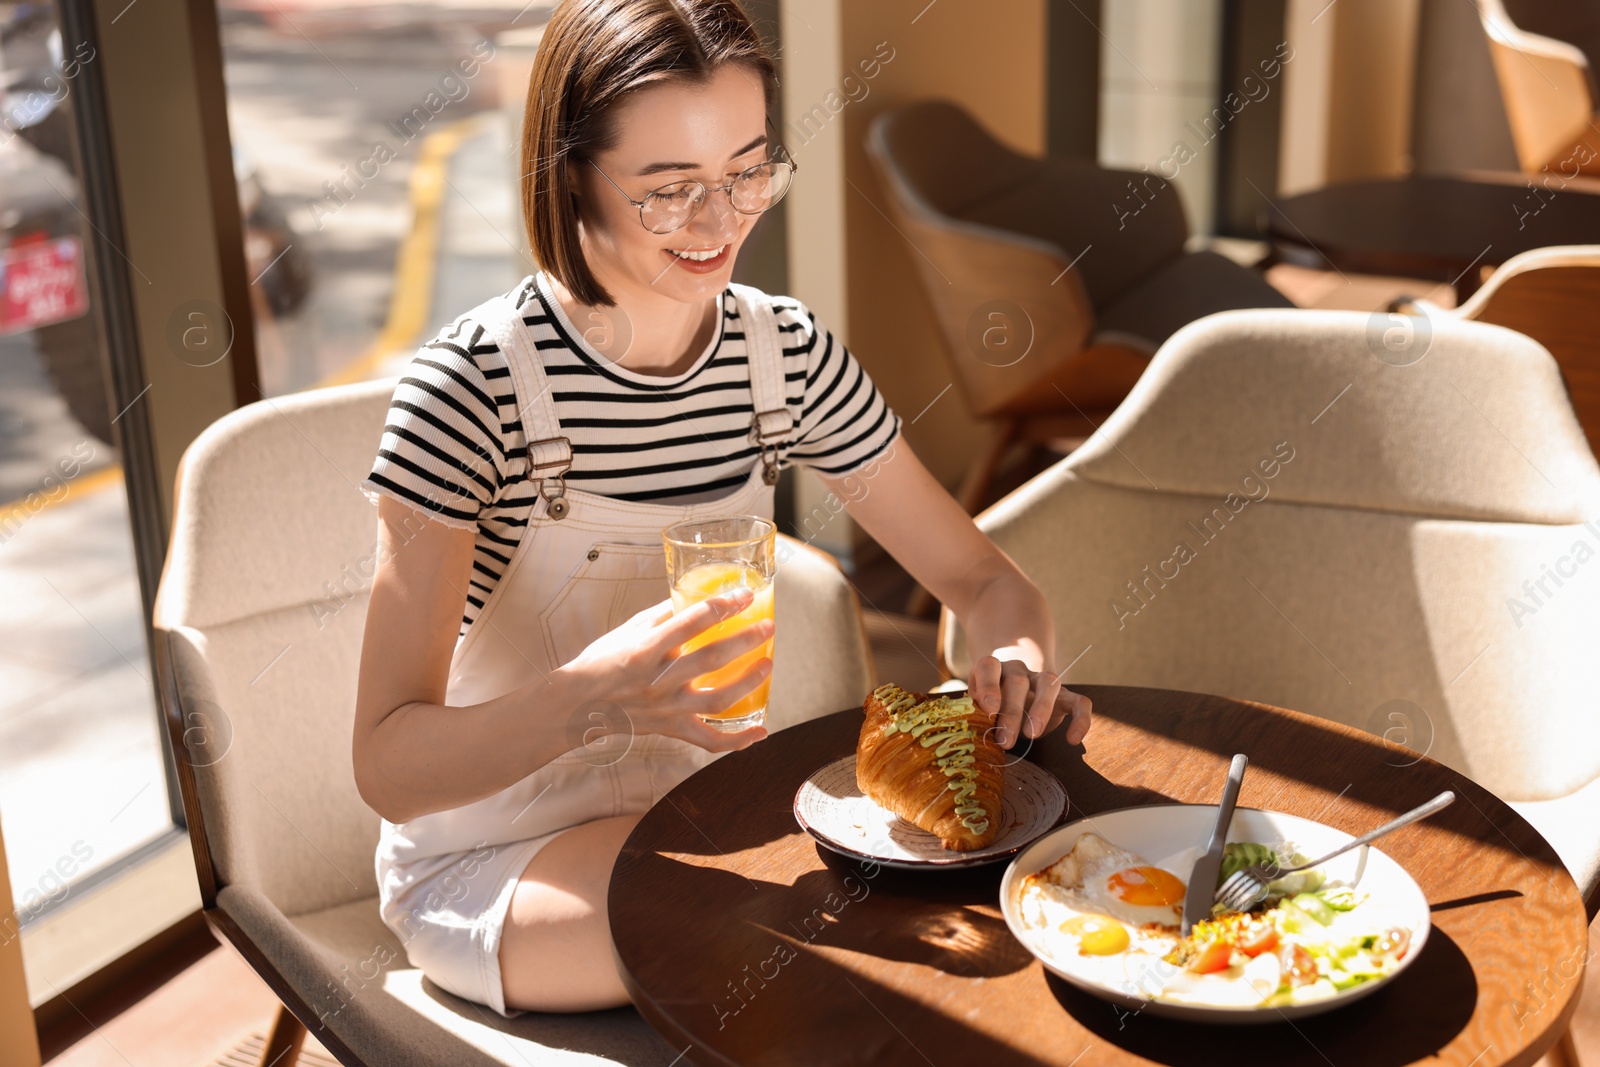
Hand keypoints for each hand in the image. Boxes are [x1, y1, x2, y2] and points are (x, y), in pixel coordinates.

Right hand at [559, 586, 771, 752]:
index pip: (691, 621)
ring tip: (768, 664)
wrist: (577, 705)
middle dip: (746, 640)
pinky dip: (738, 741)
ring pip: (718, 700)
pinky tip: (761, 731)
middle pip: (712, 659)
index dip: (723, 606)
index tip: (744, 595)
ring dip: (748, 682)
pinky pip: (709, 741)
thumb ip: (664, 615)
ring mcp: (667, 708)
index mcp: (645, 649)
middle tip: (768, 626)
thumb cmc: (602, 661)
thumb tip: (697, 596)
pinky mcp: (671, 728)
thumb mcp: (629, 629)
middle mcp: (658, 680)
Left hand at [968, 655, 1091, 749]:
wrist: (1014, 699)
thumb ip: (978, 714)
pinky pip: (1079, 702)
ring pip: (1048, 684)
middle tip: (1005, 741)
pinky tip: (1073, 740)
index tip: (989, 709)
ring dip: (1041, 709)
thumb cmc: (992, 707)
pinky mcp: (1065, 696)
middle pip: (1017, 682)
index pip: (988, 667)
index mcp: (994, 670)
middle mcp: (1019, 671)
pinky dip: (1080, 719)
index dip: (988, 686)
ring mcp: (1043, 680)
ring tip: (1032, 735)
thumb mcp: (978, 709)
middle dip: (1011, 713)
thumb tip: (978, 729)